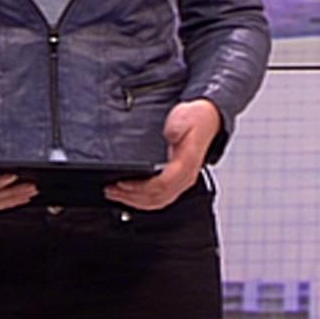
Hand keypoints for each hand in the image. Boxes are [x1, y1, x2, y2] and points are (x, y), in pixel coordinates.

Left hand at [106, 99, 220, 210]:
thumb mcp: (187, 116)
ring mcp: (181, 181)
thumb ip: (178, 126)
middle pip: (157, 197)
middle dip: (132, 197)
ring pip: (158, 201)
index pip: (163, 184)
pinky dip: (142, 200)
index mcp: (187, 164)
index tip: (122, 182)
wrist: (208, 119)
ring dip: (135, 201)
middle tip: (111, 190)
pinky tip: (130, 196)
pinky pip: (159, 198)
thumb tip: (171, 134)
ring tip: (115, 194)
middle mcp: (185, 177)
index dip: (140, 187)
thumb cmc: (196, 119)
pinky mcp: (176, 181)